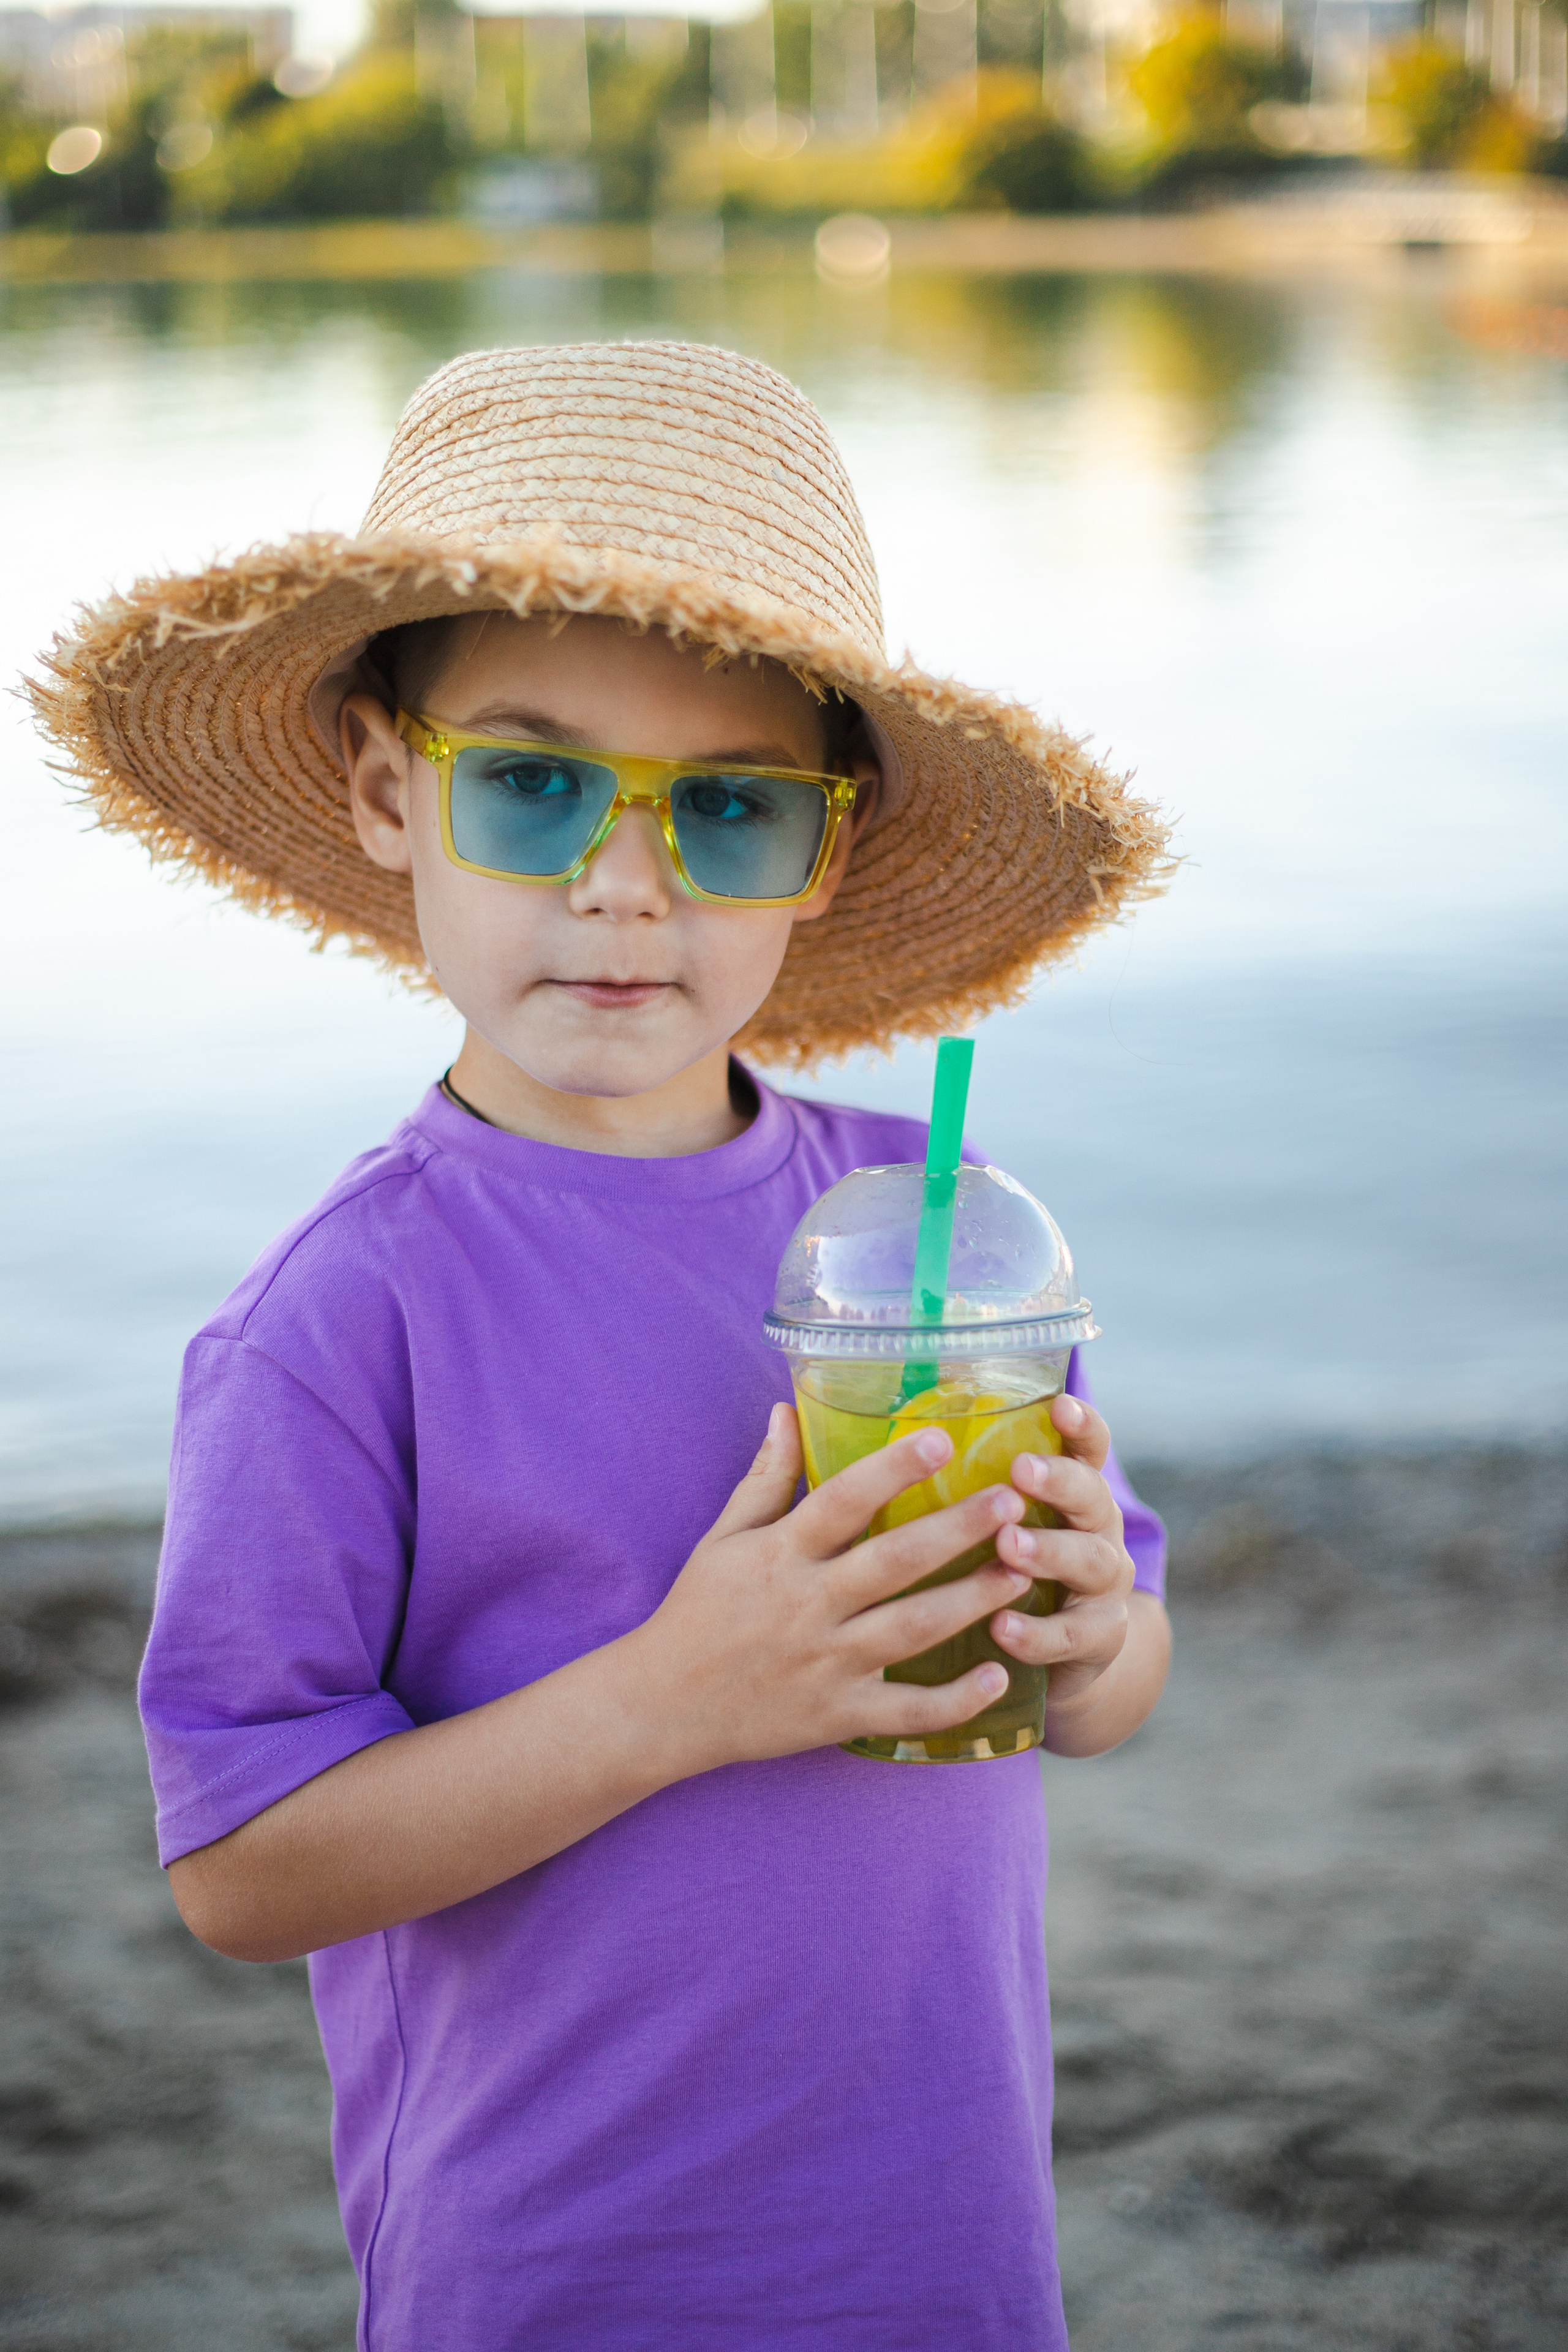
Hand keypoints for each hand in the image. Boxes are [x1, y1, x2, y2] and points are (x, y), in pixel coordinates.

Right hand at [629, 1403, 1035, 1770]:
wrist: (661, 1707)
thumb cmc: (697, 1612)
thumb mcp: (723, 1538)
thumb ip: (765, 1477)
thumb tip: (787, 1411)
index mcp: (779, 1555)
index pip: (841, 1502)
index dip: (892, 1469)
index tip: (942, 1440)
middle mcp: (807, 1606)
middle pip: (893, 1562)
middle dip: (956, 1531)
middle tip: (1012, 1504)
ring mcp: (826, 1664)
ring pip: (911, 1630)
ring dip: (971, 1601)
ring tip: (1023, 1572)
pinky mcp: (838, 1716)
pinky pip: (906, 1711)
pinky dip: (955, 1700)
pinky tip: (999, 1675)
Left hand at [990, 1392, 1135, 1718]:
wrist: (1059, 1657)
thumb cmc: (1008, 1573)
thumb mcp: (999, 1526)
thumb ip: (969, 1489)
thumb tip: (900, 1439)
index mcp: (1073, 1494)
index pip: (1088, 1449)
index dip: (1081, 1425)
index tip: (1059, 1405)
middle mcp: (1099, 1532)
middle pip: (1094, 1497)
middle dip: (1059, 1481)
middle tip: (1021, 1471)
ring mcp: (1104, 1587)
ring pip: (1091, 1562)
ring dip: (1049, 1551)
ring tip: (1008, 1545)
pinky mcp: (1097, 1641)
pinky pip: (1072, 1636)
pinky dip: (1038, 1632)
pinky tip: (1002, 1626)